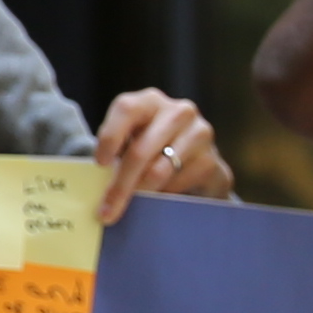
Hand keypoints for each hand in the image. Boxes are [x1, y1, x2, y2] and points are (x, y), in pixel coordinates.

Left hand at [90, 92, 232, 218]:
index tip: (100, 164)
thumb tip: (99, 190)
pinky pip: (181, 185)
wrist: (193, 159)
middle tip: (107, 212)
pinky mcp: (214, 161)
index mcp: (150, 101)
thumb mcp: (131, 142)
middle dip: (121, 185)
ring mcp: (200, 134)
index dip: (110, 136)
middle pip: (141, 150)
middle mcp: (179, 111)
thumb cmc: (151, 149)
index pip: (126, 109)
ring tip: (129, 208)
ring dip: (141, 194)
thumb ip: (117, 155)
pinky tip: (160, 199)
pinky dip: (166, 196)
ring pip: (160, 171)